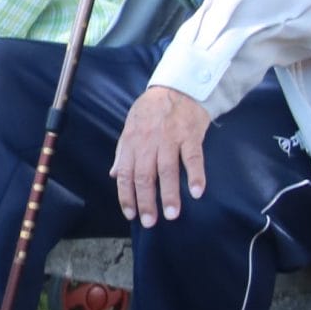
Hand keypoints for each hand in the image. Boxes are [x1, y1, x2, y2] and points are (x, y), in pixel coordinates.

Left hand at [112, 85, 210, 226]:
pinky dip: (195, 175)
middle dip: (146, 201)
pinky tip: (197, 192)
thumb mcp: (131, 127)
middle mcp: (148, 142)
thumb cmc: (152, 110)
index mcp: (131, 141)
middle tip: (150, 222)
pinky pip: (192, 157)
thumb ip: (123, 152)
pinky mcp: (190, 135)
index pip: (124, 173)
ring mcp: (170, 138)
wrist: (178, 87)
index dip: (126, 195)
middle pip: (144, 176)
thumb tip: (113, 174)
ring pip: (167, 170)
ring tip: (172, 214)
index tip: (131, 214)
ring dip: (169, 195)